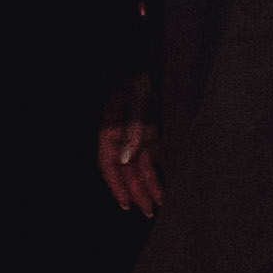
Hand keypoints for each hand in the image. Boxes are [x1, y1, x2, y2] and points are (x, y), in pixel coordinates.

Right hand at [94, 71, 162, 216]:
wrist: (149, 60)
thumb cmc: (140, 77)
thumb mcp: (137, 98)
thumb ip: (133, 127)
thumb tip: (126, 158)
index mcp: (110, 128)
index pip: (109, 165)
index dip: (117, 186)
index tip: (126, 204)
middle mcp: (120, 135)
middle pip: (126, 170)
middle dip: (137, 192)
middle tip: (148, 212)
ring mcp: (134, 134)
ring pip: (138, 167)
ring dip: (147, 186)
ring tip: (156, 205)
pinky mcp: (148, 132)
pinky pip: (149, 157)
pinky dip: (155, 172)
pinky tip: (163, 184)